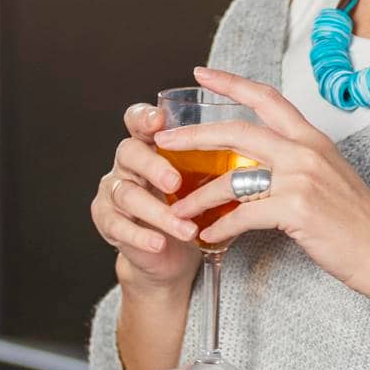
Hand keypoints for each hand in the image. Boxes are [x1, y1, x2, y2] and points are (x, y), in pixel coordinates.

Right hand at [91, 101, 202, 290]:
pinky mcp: (108, 221)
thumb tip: (261, 148)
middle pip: (129, 152)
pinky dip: (141, 235)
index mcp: (151, 144)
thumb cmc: (192, 204)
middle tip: (175, 182)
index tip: (160, 120)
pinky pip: (118, 226)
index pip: (138, 120)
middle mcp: (128, 163)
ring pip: (127, 194)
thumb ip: (218, 161)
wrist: (173, 252)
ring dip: (158, 212)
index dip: (145, 117)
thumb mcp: (206, 179)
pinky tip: (160, 242)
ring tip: (186, 228)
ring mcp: (115, 191)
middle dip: (152, 165)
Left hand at [153, 66, 369, 306]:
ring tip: (177, 210)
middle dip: (194, 135)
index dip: (231, 83)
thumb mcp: (329, 178)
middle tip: (163, 140)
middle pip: (237, 130)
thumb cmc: (358, 222)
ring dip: (198, 197)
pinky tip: (209, 237)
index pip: (267, 98)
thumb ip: (296, 164)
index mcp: (313, 139)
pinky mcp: (295, 209)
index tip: (201, 75)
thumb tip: (258, 166)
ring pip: (232, 178)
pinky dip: (219, 228)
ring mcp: (301, 179)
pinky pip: (242, 215)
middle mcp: (305, 152)